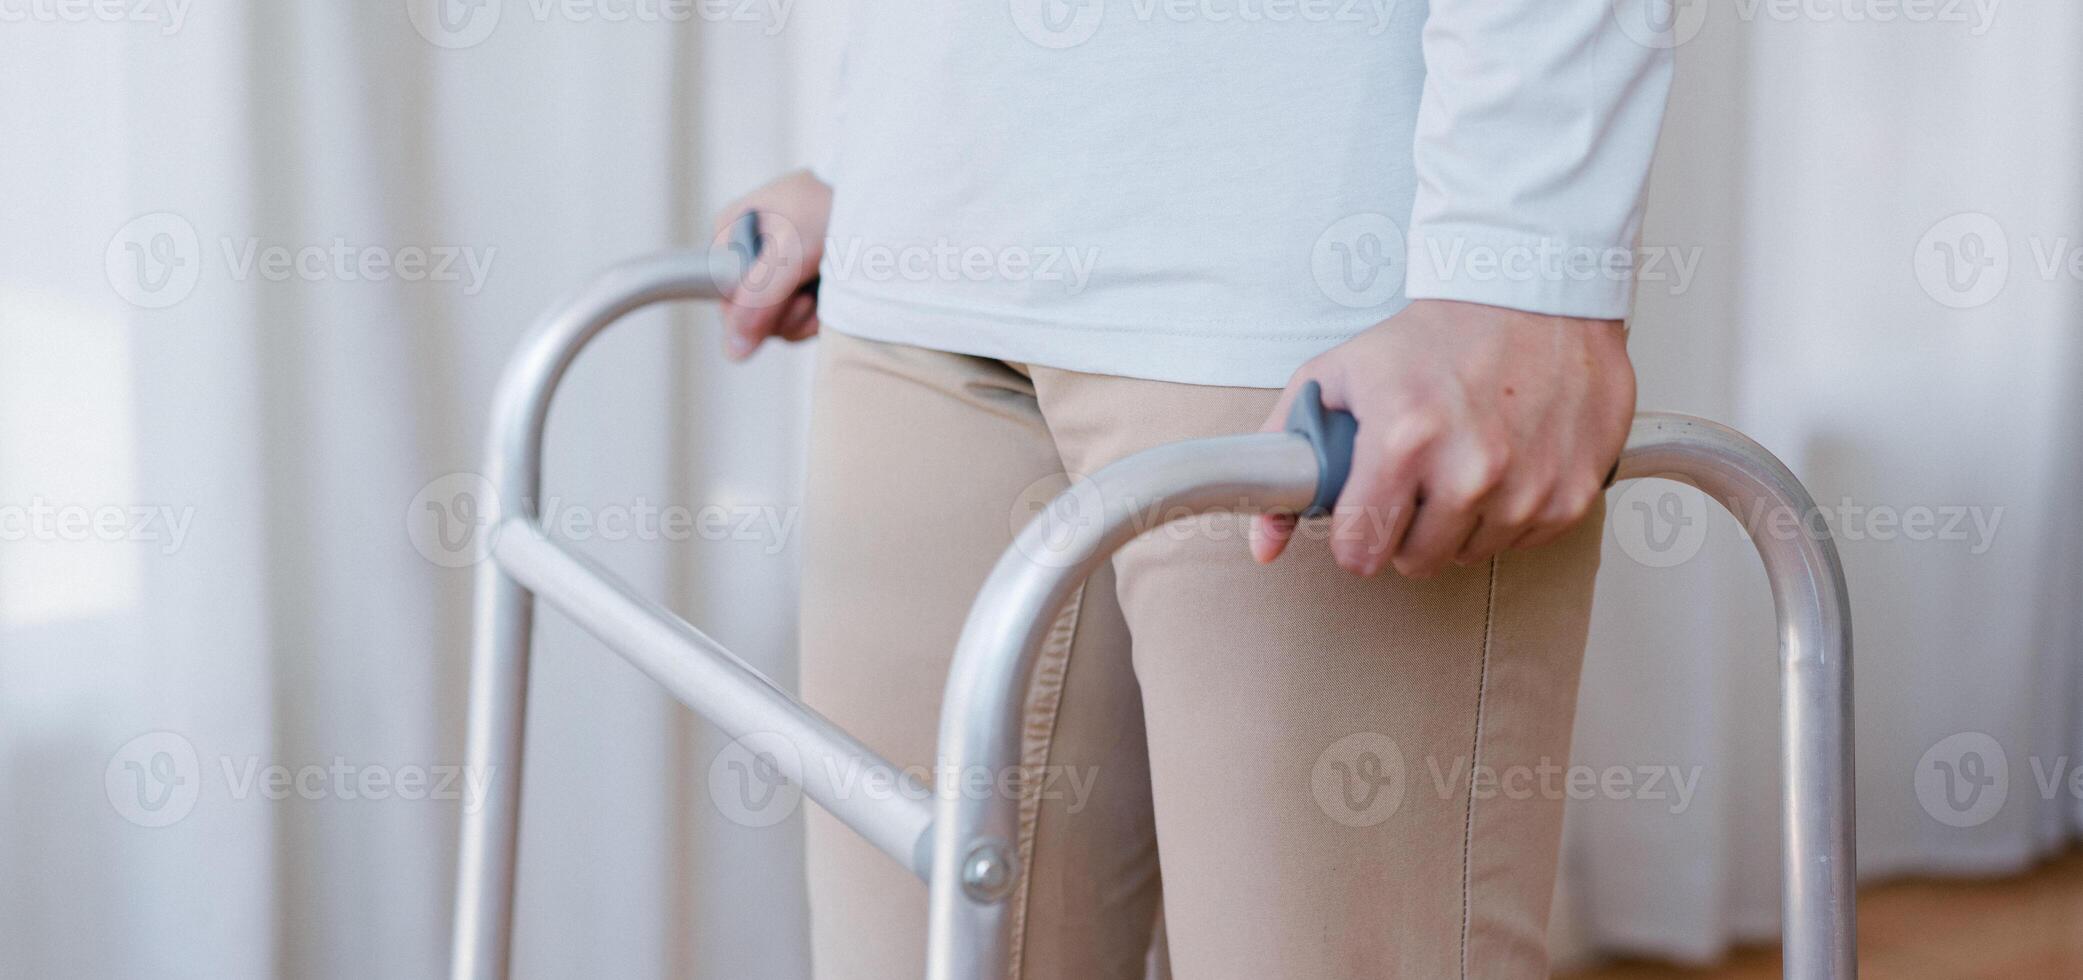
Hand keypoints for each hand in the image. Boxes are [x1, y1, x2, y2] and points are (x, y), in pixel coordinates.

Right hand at [711, 169, 831, 360]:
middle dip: (787, 313)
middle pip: (752, 316)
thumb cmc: (830, 207)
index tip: (785, 296)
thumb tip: (733, 350)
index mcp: (730, 235)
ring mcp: (778, 271)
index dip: (753, 312)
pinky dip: (822, 314)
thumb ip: (759, 301)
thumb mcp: (791, 252)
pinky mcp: (806, 284)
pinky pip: (804, 319)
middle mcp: (749, 255)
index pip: (724, 297)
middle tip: (809, 293)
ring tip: (825, 288)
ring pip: (781, 322)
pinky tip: (835, 293)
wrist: (883, 197)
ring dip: (808, 317)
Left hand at [1250, 299, 1634, 577]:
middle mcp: (1470, 470)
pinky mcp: (1571, 495)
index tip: (1360, 514)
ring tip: (1460, 459)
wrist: (1532, 293)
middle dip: (1404, 527)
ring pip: (1466, 554)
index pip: (1360, 549)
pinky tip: (1505, 460)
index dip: (1353, 534)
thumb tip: (1264, 546)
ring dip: (1457, 521)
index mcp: (1404, 439)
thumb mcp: (1337, 377)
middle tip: (1414, 476)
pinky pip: (1521, 541)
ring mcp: (1527, 487)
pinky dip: (1507, 512)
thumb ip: (1283, 456)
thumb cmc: (1432, 336)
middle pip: (1413, 561)